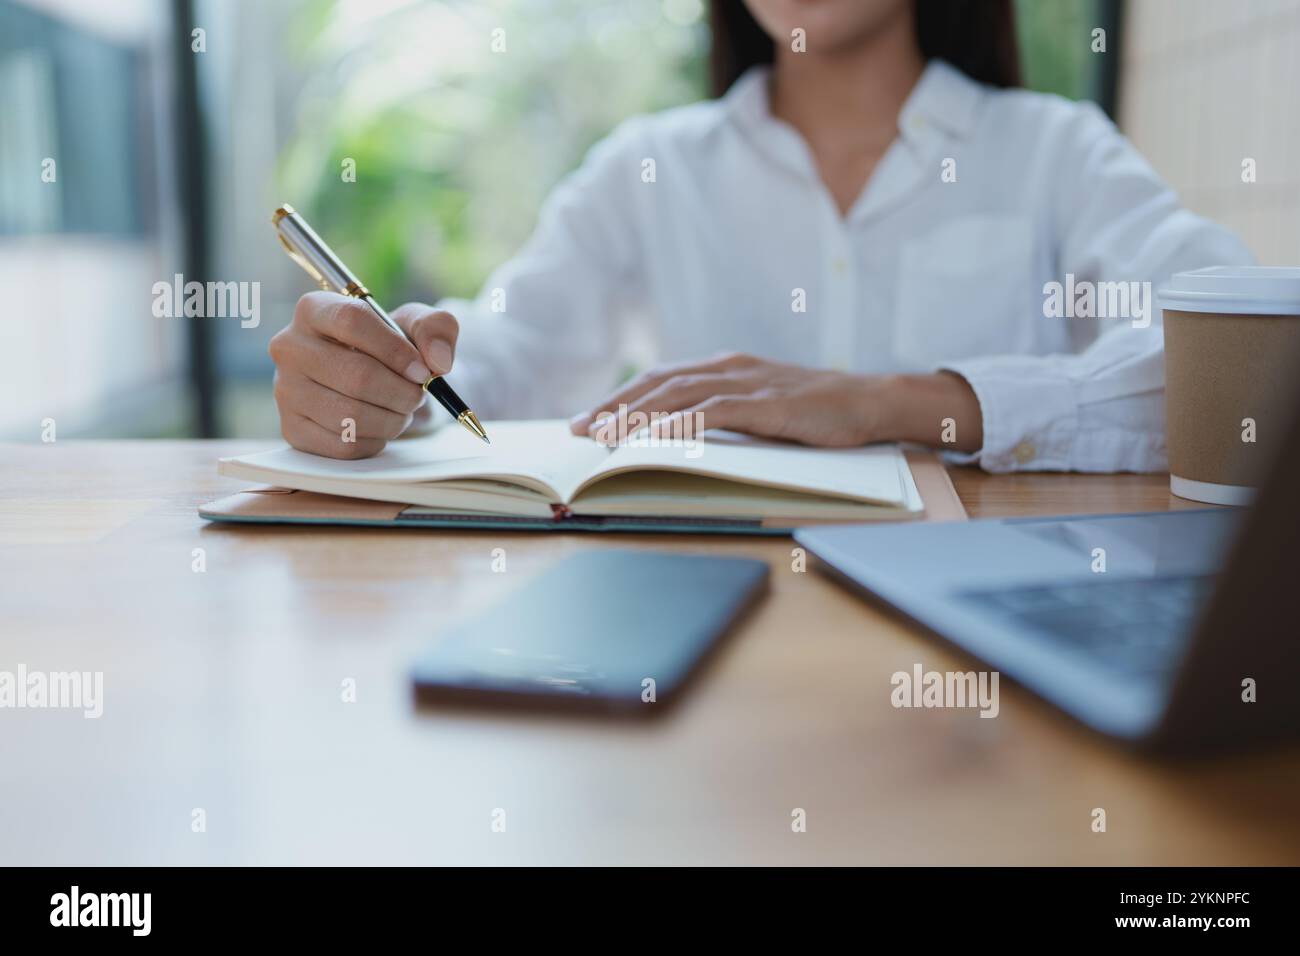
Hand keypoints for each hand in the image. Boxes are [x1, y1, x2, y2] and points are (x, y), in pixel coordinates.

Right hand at [268, 292, 458, 458]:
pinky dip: (375, 441)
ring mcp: (286, 391)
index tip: (422, 371)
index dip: (396, 350)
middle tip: (418, 396)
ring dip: (392, 420)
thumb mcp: (416, 325)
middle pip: (356, 375)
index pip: (352, 321)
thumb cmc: (391, 348)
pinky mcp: (293, 430)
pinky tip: (380, 426)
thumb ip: (435, 327)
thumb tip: (438, 361)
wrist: (372, 381)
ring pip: (351, 415)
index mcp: (314, 310)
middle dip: (402, 392)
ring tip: (402, 410)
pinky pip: (344, 445)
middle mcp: (290, 347)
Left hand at [567, 352, 982, 450]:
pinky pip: (712, 413)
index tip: (588, 420)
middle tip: (577, 431)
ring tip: (603, 437)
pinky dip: (678, 424)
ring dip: (635, 417)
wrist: (872, 402)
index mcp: (725, 368)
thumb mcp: (762, 409)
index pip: (659, 380)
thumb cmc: (818, 412)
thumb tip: (680, 438)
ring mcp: (748, 384)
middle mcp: (729, 368)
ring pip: (677, 396)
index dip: (620, 398)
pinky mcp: (767, 405)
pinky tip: (653, 438)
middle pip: (657, 384)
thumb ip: (725, 414)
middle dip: (613, 407)